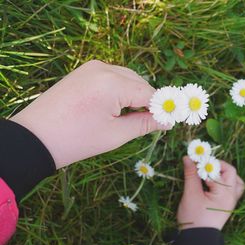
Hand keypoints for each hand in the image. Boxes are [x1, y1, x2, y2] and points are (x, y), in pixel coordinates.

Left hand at [10, 60, 169, 168]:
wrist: (36, 138)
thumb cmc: (77, 139)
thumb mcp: (116, 135)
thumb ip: (145, 124)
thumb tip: (168, 121)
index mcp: (112, 83)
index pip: (148, 93)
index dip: (161, 107)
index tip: (171, 120)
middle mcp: (103, 68)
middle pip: (139, 82)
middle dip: (148, 101)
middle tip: (152, 123)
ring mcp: (91, 67)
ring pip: (127, 78)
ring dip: (135, 95)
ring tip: (133, 117)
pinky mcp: (84, 71)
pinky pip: (112, 77)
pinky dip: (120, 90)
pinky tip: (118, 107)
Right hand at [177, 156, 244, 229]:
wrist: (197, 240)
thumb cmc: (194, 218)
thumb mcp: (191, 194)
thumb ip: (191, 174)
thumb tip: (188, 158)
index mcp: (225, 192)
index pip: (217, 169)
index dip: (205, 162)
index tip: (194, 159)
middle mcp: (232, 195)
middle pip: (230, 172)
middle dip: (216, 165)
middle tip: (202, 165)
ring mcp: (231, 201)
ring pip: (234, 180)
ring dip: (223, 173)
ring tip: (209, 173)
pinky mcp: (227, 205)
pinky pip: (232, 189)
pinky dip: (224, 182)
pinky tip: (213, 183)